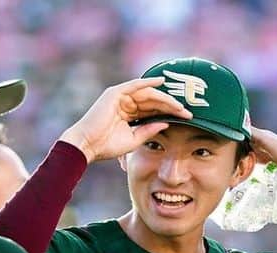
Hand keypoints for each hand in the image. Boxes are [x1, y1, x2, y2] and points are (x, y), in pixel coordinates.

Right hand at [60, 78, 191, 163]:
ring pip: (148, 94)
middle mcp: (126, 103)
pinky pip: (135, 85)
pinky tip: (162, 82)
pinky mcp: (115, 93)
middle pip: (153, 101)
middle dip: (171, 106)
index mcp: (129, 114)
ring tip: (179, 105)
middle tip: (188, 112)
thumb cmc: (107, 145)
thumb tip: (166, 123)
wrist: (88, 145)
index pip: (154, 111)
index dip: (170, 113)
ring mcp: (120, 96)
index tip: (187, 119)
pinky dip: (148, 82)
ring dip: (164, 98)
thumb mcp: (134, 139)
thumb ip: (149, 130)